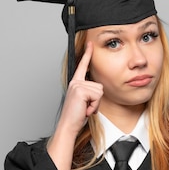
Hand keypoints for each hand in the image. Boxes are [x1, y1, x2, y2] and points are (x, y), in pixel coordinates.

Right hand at [47, 42, 101, 169]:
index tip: (90, 43)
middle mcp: (75, 82)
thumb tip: (97, 91)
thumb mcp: (84, 102)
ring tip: (85, 109)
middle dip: (96, 100)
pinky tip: (85, 110)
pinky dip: (94, 106)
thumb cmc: (76, 117)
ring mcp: (77, 86)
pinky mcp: (80, 90)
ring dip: (95, 104)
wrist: (68, 126)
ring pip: (100, 91)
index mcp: (76, 83)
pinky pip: (97, 96)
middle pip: (99, 86)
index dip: (87, 54)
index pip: (82, 66)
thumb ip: (89, 94)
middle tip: (86, 108)